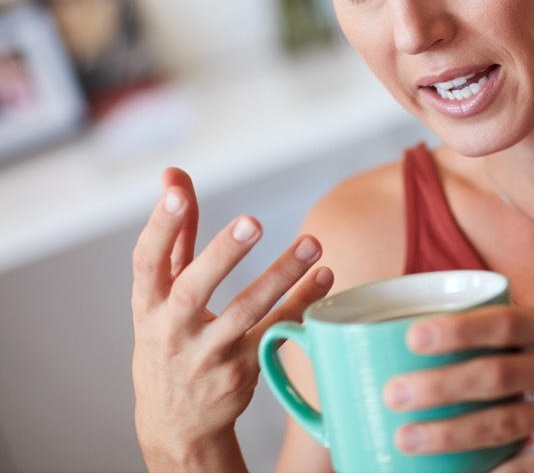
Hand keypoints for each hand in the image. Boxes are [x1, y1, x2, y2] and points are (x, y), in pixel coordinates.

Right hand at [131, 167, 333, 470]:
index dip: (160, 226)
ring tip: (312, 243)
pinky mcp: (241, 372)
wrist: (177, 421)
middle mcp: (171, 331)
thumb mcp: (161, 293)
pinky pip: (277, 333)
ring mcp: (207, 355)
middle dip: (222, 255)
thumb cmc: (170, 339)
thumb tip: (172, 175)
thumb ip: (174, 234)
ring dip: (280, 277)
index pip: (146, 261)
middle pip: (193, 291)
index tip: (178, 192)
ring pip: (245, 314)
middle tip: (254, 220)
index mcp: (148, 304)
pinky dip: (302, 304)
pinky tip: (324, 277)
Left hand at [382, 305, 533, 472]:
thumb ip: (514, 332)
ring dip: (450, 434)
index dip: (458, 329)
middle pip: (495, 376)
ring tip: (407, 438)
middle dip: (440, 387)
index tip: (413, 336)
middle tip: (394, 394)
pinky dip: (485, 472)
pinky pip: (522, 466)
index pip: (504, 324)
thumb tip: (431, 330)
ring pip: (503, 424)